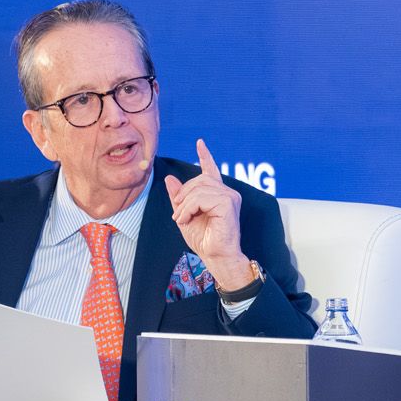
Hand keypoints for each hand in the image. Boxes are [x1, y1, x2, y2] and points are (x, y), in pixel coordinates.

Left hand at [167, 139, 247, 285]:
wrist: (217, 257)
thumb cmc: (205, 241)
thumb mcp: (184, 216)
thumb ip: (179, 198)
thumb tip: (170, 179)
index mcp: (218, 195)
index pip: (211, 170)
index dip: (205, 156)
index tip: (199, 142)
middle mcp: (227, 193)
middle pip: (199, 179)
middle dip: (183, 194)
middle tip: (177, 214)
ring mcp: (230, 197)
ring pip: (198, 189)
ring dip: (184, 205)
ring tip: (182, 219)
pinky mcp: (228, 204)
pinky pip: (201, 198)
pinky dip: (189, 208)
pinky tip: (187, 220)